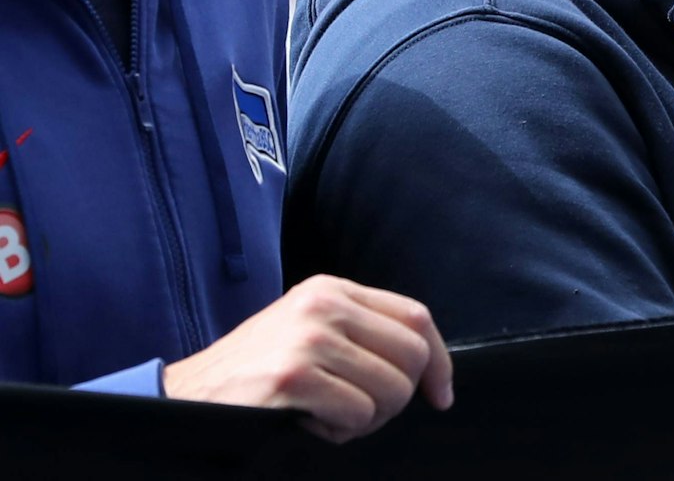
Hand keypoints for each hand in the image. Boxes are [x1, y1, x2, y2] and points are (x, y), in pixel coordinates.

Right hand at [163, 275, 453, 441]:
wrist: (184, 400)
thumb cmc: (255, 375)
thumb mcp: (311, 334)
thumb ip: (363, 336)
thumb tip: (431, 368)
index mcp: (332, 289)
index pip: (416, 317)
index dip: (438, 362)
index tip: (440, 396)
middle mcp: (323, 305)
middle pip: (412, 355)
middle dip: (398, 398)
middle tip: (360, 414)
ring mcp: (307, 338)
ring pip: (390, 390)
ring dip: (365, 419)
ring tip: (324, 414)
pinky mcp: (292, 376)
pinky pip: (356, 414)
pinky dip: (338, 432)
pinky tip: (306, 422)